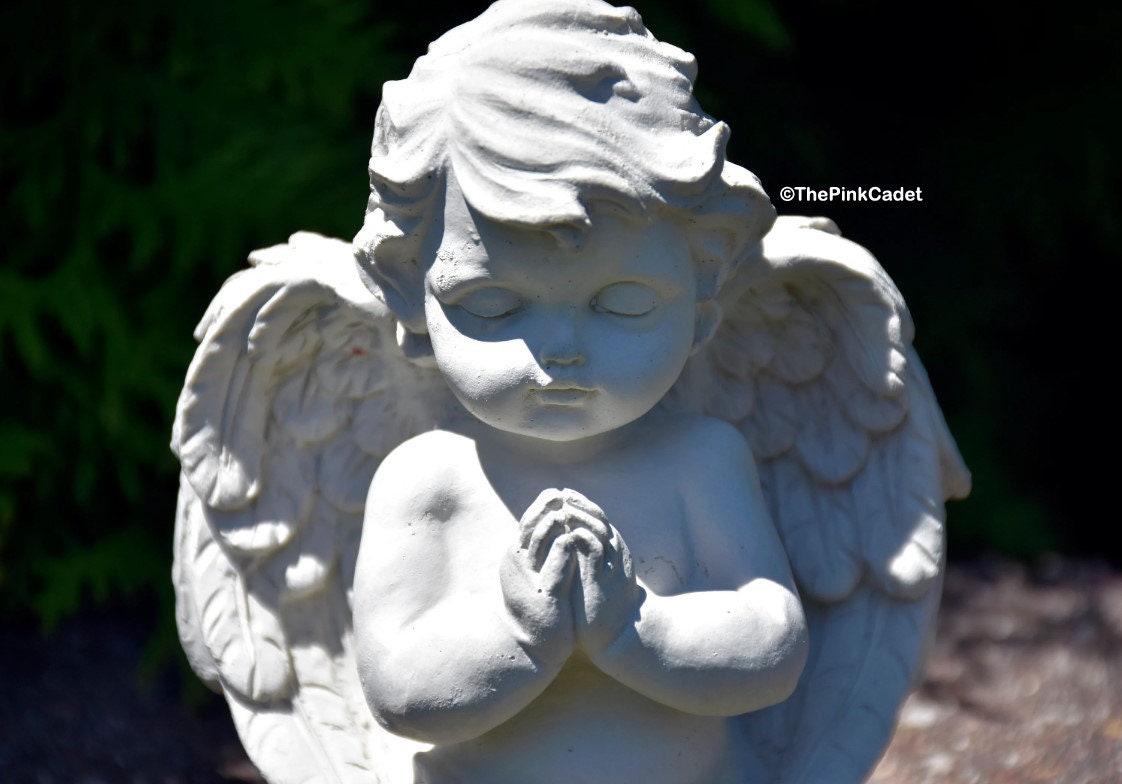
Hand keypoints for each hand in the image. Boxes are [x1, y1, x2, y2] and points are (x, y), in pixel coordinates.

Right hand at [499, 488, 581, 660]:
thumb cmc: (536, 607)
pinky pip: (558, 560)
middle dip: (547, 507)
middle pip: (531, 524)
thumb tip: (552, 528)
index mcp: (516, 556)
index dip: (541, 505)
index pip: (526, 522)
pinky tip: (577, 537)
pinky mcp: (546, 591)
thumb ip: (540, 553)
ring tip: (569, 510)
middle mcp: (518, 563)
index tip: (557, 492)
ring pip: (541, 538)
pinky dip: (567, 545)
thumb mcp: (533, 575)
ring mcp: (529, 576)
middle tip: (562, 494)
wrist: (529, 644)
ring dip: (556, 521)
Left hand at [560, 491, 641, 654]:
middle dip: (581, 504)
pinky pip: (592, 547)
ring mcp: (611, 566)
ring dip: (579, 515)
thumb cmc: (602, 609)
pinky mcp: (601, 578)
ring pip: (597, 529)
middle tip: (562, 493)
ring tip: (561, 506)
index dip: (584, 505)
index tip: (566, 495)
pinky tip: (565, 529)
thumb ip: (587, 560)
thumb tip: (570, 543)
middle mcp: (615, 555)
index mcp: (614, 553)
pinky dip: (578, 535)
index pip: (600, 520)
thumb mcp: (597, 578)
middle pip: (600, 519)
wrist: (616, 636)